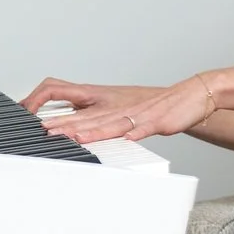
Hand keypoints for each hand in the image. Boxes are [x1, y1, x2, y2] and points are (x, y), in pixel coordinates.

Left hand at [30, 74, 217, 144]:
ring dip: (94, 131)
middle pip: (92, 118)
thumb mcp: (131, 113)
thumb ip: (109, 124)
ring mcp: (140, 115)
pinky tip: (127, 137)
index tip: (41, 124)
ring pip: (112, 123)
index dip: (62, 117)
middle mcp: (122, 109)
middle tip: (45, 131)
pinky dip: (135, 132)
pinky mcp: (158, 122)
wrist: (192, 96)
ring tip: (74, 136)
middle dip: (68, 125)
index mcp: (113, 106)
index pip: (82, 112)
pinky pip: (144, 127)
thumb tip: (86, 133)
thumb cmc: (162, 107)